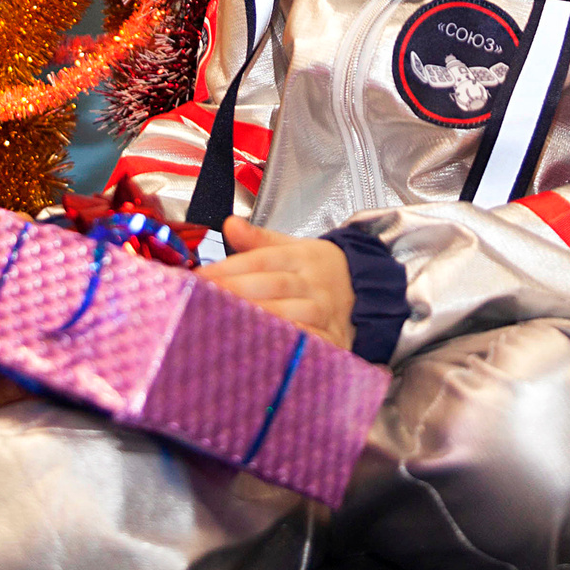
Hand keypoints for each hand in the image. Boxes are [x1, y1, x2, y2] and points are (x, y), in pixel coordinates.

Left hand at [196, 217, 355, 350]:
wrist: (369, 289)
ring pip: (290, 312)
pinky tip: (261, 345)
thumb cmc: (319, 271)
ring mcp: (325, 310)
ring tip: (224, 322)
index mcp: (300, 256)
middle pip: (272, 285)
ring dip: (258, 317)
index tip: (200, 277)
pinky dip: (286, 343)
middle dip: (236, 292)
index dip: (230, 267)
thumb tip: (230, 224)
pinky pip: (308, 341)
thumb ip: (258, 240)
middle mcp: (313, 282)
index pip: (261, 259)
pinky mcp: (333, 337)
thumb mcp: (293, 248)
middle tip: (202, 299)